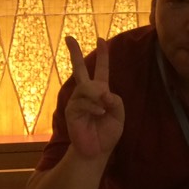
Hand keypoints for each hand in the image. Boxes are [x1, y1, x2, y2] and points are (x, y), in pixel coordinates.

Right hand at [64, 36, 124, 159]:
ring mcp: (77, 102)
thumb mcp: (119, 115)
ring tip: (103, 109)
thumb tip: (103, 93)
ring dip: (97, 96)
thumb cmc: (107, 133)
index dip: (103, 55)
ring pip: (86, 88)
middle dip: (74, 53)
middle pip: (78, 69)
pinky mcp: (71, 112)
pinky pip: (82, 102)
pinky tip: (100, 113)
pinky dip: (93, 106)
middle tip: (69, 37)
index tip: (101, 39)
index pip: (101, 69)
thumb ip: (116, 101)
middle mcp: (86, 94)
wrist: (96, 151)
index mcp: (100, 92)